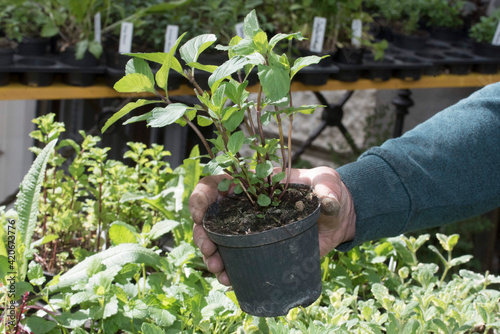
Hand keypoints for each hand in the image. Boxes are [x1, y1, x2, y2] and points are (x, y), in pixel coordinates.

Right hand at [189, 166, 355, 285]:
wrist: (339, 216)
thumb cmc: (328, 192)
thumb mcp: (328, 183)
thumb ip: (327, 189)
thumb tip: (327, 202)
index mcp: (253, 185)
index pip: (217, 185)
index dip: (201, 196)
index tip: (198, 213)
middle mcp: (245, 207)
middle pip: (210, 217)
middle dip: (201, 233)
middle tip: (208, 248)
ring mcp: (250, 230)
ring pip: (217, 240)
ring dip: (209, 254)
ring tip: (217, 268)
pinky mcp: (259, 250)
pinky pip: (234, 259)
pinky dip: (227, 270)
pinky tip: (228, 278)